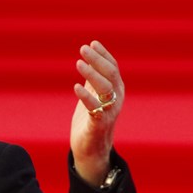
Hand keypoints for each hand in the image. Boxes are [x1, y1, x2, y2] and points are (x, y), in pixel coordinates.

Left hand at [70, 40, 123, 186]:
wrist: (91, 150)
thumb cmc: (92, 120)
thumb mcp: (94, 96)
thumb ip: (94, 80)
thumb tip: (90, 59)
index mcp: (116, 91)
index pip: (113, 68)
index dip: (104, 55)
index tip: (92, 43)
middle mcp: (116, 100)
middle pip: (110, 75)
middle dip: (98, 60)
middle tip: (83, 48)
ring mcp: (109, 112)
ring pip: (104, 89)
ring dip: (92, 74)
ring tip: (79, 63)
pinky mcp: (98, 126)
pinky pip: (94, 109)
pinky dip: (86, 97)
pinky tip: (76, 87)